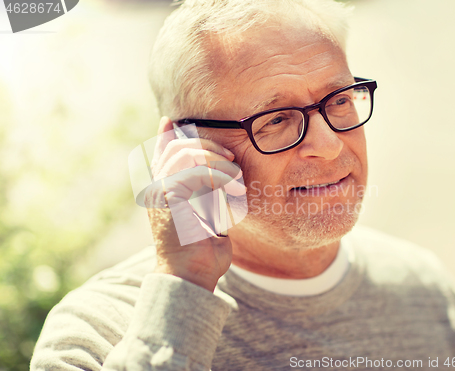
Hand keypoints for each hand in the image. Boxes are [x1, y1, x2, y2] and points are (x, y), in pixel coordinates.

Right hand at [145, 117, 245, 291]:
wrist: (192, 274)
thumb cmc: (203, 250)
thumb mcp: (208, 217)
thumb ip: (207, 196)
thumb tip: (221, 178)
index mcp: (164, 190)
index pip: (161, 154)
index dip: (165, 136)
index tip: (170, 123)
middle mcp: (158, 187)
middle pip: (177, 147)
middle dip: (207, 146)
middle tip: (231, 159)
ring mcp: (161, 190)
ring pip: (184, 153)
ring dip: (214, 158)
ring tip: (235, 176)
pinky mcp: (168, 195)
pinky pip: (195, 170)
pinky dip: (219, 176)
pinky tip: (234, 190)